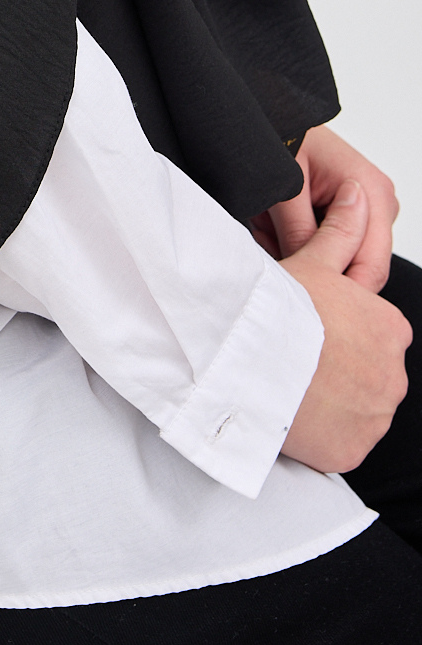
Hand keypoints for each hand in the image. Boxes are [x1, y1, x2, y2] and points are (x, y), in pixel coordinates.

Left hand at [251, 125, 398, 291]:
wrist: (275, 115)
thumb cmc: (282, 138)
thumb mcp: (285, 190)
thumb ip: (300, 235)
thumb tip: (307, 283)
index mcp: (372, 192)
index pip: (372, 267)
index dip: (340, 292)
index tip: (304, 297)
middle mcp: (379, 201)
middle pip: (357, 266)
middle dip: (315, 267)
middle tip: (271, 244)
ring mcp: (369, 207)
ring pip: (340, 258)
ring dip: (302, 252)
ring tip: (268, 226)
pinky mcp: (352, 211)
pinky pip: (331, 245)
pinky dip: (301, 242)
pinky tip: (275, 225)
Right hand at [281, 179, 411, 473]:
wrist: (250, 362)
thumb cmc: (277, 312)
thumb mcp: (312, 261)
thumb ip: (342, 231)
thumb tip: (358, 194)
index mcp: (390, 328)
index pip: (372, 332)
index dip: (338, 330)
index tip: (309, 330)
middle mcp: (394, 374)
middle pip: (367, 371)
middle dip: (338, 368)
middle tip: (296, 356)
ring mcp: (376, 417)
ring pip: (358, 408)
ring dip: (334, 402)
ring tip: (292, 383)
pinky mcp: (354, 451)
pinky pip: (343, 442)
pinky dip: (325, 432)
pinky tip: (296, 411)